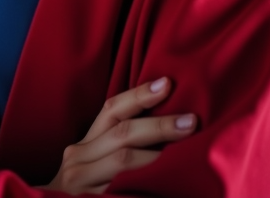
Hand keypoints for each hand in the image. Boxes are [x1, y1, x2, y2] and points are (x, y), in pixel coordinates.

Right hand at [43, 77, 195, 194]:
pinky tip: (165, 185)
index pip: (111, 109)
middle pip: (122, 133)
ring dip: (157, 156)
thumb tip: (162, 130)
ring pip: (124, 161)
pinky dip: (144, 186)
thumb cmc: (83, 190)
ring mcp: (81, 181)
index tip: (166, 83)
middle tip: (190, 121)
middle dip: (159, 125)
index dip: (138, 95)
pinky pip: (120, 190)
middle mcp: (78, 156)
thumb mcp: (92, 163)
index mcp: (84, 142)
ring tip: (187, 153)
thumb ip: (115, 147)